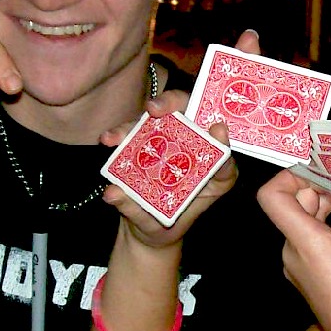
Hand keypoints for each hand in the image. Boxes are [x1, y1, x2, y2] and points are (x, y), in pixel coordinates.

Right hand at [101, 117, 237, 249]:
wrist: (150, 226)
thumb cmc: (166, 225)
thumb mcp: (157, 226)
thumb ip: (137, 210)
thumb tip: (112, 193)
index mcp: (213, 173)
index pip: (222, 153)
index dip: (221, 141)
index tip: (216, 130)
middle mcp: (195, 150)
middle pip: (191, 115)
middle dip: (174, 104)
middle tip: (154, 109)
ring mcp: (170, 141)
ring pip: (158, 119)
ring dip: (136, 121)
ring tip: (117, 135)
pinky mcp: (148, 140)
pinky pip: (136, 131)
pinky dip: (121, 133)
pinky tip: (108, 139)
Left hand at [257, 168, 330, 330]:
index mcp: (308, 243)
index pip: (273, 196)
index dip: (290, 174)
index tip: (322, 166)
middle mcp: (295, 253)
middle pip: (296, 205)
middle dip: (326, 188)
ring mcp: (300, 268)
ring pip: (308, 224)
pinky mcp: (310, 279)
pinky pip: (314, 244)